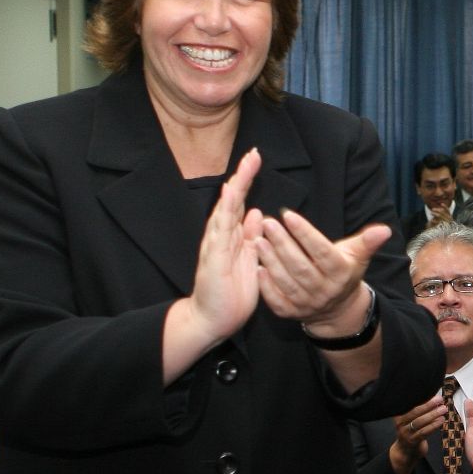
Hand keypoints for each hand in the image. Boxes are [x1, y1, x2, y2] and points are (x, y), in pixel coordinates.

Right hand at [186, 148, 264, 343]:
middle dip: (242, 177)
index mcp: (232, 236)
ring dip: (235, 187)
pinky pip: (220, 229)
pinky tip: (230, 194)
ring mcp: (216, 244)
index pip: (240, 203)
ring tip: (245, 166)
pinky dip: (225, 210)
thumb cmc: (232, 292)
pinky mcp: (215, 256)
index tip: (257, 162)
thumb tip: (257, 213)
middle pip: (232, 200)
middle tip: (254, 154)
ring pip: (225, 209)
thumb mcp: (249, 259)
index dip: (248, 182)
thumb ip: (252, 236)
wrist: (214, 318)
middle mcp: (221, 236)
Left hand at [254, 206, 389, 333]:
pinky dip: (266, 286)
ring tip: (258, 239)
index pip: (322, 252)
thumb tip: (385, 229)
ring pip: (287, 282)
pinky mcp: (291, 313)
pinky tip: (257, 268)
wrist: (337, 309)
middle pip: (301, 267)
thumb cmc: (343, 272)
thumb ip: (367, 241)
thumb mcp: (357, 256)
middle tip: (267, 223)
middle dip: (283, 244)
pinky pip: (277, 301)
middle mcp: (324, 291)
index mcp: (341, 273)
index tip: (287, 215)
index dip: (305, 234)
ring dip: (271, 261)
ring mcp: (307, 304)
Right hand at [387, 396, 448, 473]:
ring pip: (420, 422)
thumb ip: (419, 410)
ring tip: (443, 409)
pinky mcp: (413, 441)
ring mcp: (406, 433)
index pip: (410, 404)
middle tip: (440, 399)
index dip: (422, 399)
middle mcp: (400, 423)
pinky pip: (424, 432)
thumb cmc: (411, 431)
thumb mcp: (410, 419)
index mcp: (399, 414)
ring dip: (433, 414)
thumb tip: (434, 397)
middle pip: (415, 412)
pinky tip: (441, 420)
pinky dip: (434, 425)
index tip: (433, 393)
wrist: (405, 451)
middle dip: (429, 405)